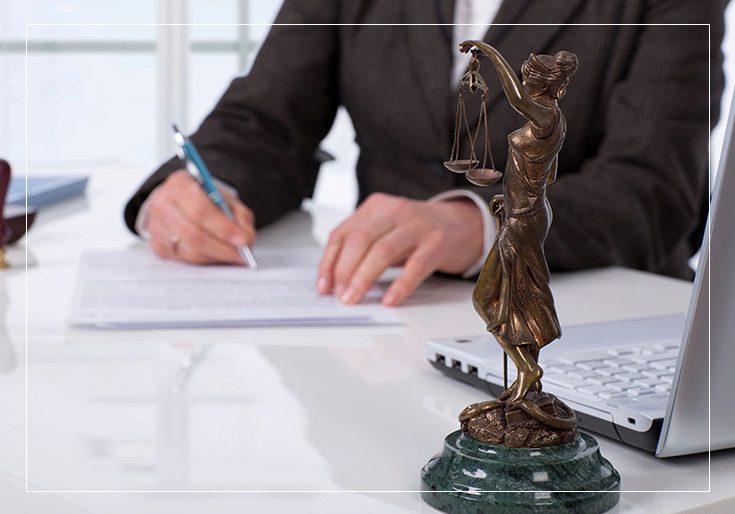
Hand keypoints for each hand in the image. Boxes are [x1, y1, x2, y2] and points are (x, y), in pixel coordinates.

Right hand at [145, 170, 255, 264]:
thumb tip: (245, 239)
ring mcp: (157, 227)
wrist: (178, 201)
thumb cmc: (203, 198)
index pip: (201, 211)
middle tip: (241, 255)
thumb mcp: (225, 198)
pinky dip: (206, 260)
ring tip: (233, 256)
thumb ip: (239, 215)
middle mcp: (163, 205)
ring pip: (189, 251)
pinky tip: (217, 256)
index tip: (242, 240)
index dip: (223, 228)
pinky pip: (184, 260)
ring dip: (216, 257)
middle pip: (193, 234)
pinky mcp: (158, 246)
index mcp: (179, 185)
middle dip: (221, 248)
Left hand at [317, 193, 482, 305]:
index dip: (329, 263)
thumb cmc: (417, 231)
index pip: (342, 234)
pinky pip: (415, 266)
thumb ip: (363, 246)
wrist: (462, 223)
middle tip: (339, 296)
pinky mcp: (437, 242)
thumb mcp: (386, 229)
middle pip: (359, 240)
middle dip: (344, 271)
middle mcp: (394, 211)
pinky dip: (400, 285)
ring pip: (382, 251)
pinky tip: (389, 299)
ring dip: (363, 278)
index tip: (324, 287)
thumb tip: (336, 280)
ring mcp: (417, 225)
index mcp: (375, 206)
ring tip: (354, 298)